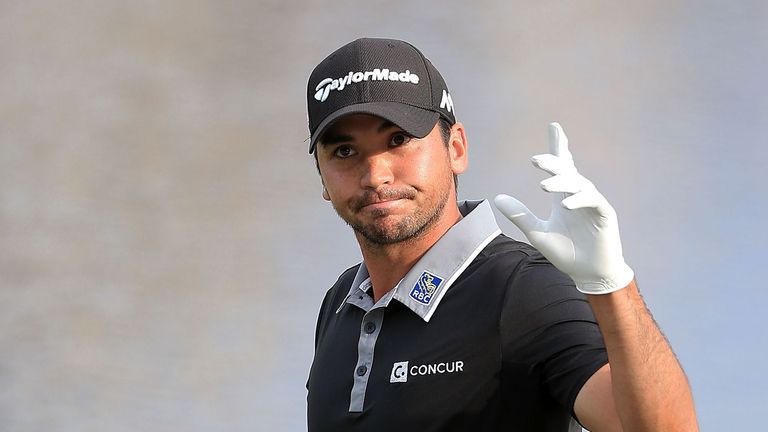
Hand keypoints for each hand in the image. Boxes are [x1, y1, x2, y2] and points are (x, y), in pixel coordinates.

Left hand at [493, 122, 633, 293]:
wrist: (588, 275)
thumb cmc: (567, 254)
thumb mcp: (537, 233)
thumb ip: (520, 215)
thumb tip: (498, 197)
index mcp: (563, 197)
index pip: (561, 167)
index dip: (558, 146)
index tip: (554, 127)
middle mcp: (577, 196)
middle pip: (567, 170)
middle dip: (553, 161)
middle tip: (535, 159)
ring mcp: (592, 204)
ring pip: (578, 184)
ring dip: (561, 183)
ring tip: (543, 185)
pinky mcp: (604, 214)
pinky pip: (592, 200)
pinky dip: (578, 200)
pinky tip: (565, 204)